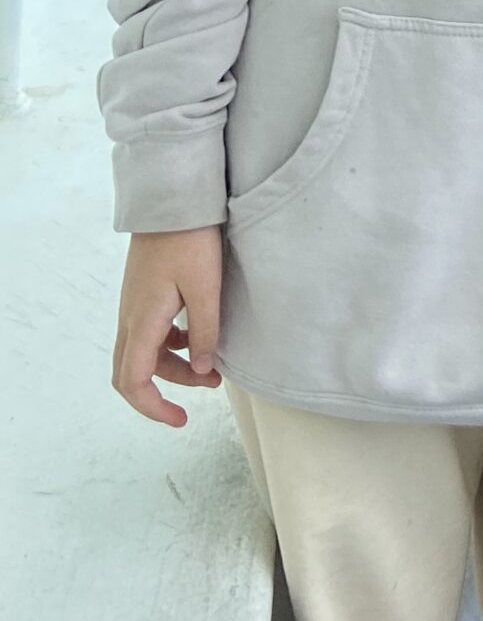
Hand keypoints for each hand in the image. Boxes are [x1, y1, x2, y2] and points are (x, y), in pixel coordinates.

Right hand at [113, 227, 223, 425]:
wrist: (172, 200)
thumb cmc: (190, 240)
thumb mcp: (205, 288)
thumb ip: (205, 332)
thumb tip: (204, 370)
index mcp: (141, 322)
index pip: (132, 381)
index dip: (152, 407)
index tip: (180, 419)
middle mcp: (131, 318)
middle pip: (134, 371)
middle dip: (166, 390)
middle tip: (205, 394)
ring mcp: (135, 305)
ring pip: (146, 351)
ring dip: (176, 365)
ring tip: (214, 367)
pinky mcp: (145, 293)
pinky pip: (151, 332)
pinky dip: (172, 345)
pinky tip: (198, 338)